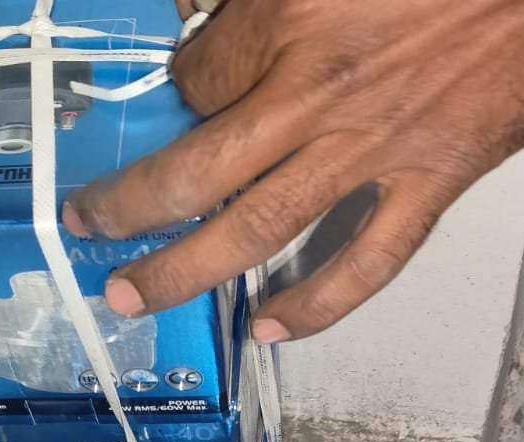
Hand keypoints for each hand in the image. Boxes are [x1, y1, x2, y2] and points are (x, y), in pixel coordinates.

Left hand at [63, 0, 523, 341]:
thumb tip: (224, 19)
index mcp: (293, 12)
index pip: (199, 74)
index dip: (180, 88)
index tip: (183, 95)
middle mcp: (316, 89)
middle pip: (194, 164)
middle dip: (129, 204)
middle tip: (89, 231)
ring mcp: (373, 145)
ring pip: (256, 225)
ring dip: (186, 267)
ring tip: (135, 298)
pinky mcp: (434, 179)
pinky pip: (365, 260)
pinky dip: (316, 303)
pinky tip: (272, 328)